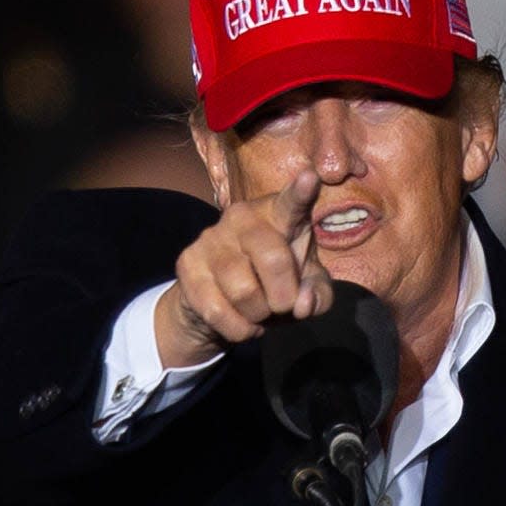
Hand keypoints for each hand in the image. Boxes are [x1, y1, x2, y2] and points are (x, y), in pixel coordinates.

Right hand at [155, 170, 333, 367]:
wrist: (221, 304)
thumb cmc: (276, 286)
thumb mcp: (307, 291)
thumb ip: (318, 296)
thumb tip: (302, 304)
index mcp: (279, 214)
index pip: (291, 202)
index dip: (301, 192)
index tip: (310, 177)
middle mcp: (242, 216)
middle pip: (273, 260)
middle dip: (284, 297)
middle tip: (282, 305)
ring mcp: (211, 237)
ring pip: (244, 291)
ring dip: (259, 315)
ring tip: (258, 311)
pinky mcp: (187, 263)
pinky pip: (218, 311)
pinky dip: (238, 328)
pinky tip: (240, 321)